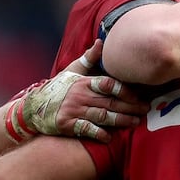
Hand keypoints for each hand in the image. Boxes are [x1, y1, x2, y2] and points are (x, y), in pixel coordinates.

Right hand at [22, 40, 147, 141]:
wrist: (34, 106)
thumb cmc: (59, 88)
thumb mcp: (72, 71)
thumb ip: (90, 59)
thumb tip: (102, 42)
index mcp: (84, 82)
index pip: (108, 84)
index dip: (125, 90)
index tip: (139, 95)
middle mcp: (80, 96)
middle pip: (110, 102)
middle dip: (130, 107)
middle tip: (145, 109)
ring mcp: (73, 111)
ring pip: (102, 116)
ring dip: (121, 120)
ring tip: (135, 122)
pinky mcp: (67, 125)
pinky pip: (85, 129)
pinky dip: (98, 133)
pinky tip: (109, 137)